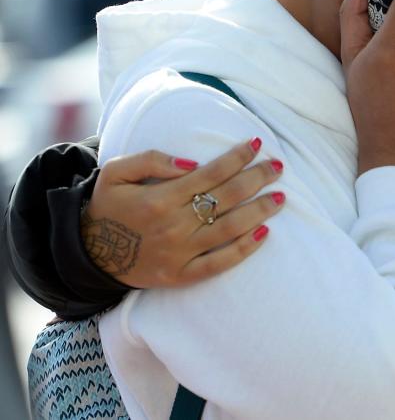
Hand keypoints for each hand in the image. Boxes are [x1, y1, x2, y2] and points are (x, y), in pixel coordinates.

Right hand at [81, 139, 284, 287]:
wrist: (89, 253)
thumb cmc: (109, 205)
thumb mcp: (117, 172)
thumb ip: (151, 160)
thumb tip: (191, 162)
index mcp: (160, 198)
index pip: (211, 173)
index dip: (238, 157)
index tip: (257, 144)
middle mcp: (173, 225)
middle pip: (227, 198)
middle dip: (257, 179)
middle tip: (278, 167)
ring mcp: (179, 253)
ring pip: (230, 229)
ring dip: (260, 212)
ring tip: (281, 198)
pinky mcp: (181, 275)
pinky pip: (219, 264)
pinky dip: (244, 250)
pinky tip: (265, 234)